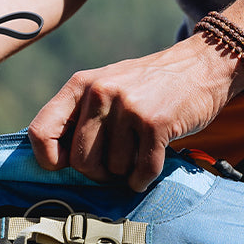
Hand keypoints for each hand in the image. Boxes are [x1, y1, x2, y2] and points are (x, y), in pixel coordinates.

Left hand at [27, 34, 243, 190]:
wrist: (202, 65)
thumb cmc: (149, 85)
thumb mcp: (107, 85)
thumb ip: (80, 114)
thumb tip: (52, 159)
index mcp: (81, 84)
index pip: (41, 131)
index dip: (48, 159)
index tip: (64, 165)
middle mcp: (100, 92)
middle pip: (80, 161)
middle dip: (98, 172)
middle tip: (115, 162)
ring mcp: (127, 107)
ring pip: (113, 169)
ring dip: (126, 170)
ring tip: (139, 149)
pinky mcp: (155, 122)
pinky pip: (141, 171)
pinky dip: (144, 178)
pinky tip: (151, 163)